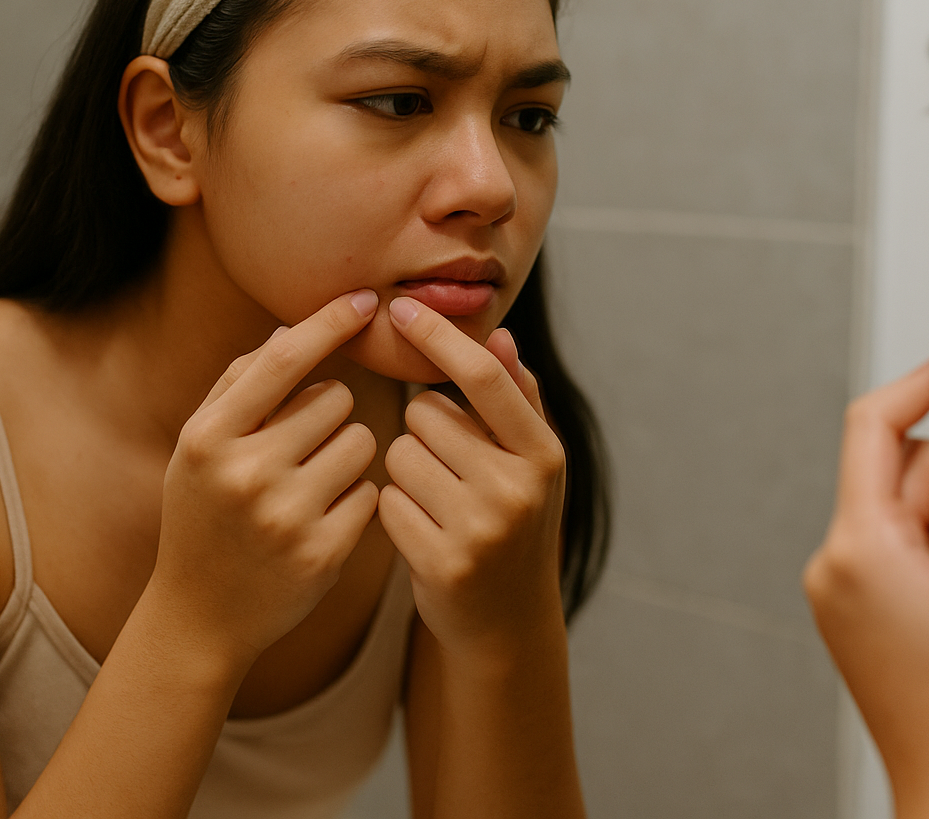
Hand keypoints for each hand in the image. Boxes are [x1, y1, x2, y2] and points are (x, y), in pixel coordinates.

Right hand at [149, 290, 382, 669]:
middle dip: (330, 414)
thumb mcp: (199, 447)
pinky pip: (372, 493)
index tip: (365, 300)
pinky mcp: (324, 553)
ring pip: (363, 443)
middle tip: (301, 447)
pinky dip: (356, 500)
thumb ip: (240, 386)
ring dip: (349, 455)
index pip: (283, 357)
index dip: (329, 322)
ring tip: (312, 482)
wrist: (199, 616)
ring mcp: (287, 516)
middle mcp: (246, 472)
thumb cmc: (204, 513)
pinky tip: (323, 520)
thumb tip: (295, 331)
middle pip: (336, 399)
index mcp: (209, 436)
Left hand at [378, 297, 566, 664]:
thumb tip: (500, 335)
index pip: (483, 377)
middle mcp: (517, 488)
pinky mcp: (441, 563)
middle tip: (448, 468)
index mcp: (542, 453)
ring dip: (406, 469)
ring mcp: (481, 528)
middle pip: (426, 413)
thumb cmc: (513, 522)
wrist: (507, 621)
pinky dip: (394, 509)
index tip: (402, 307)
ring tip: (437, 500)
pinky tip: (422, 530)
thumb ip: (517, 397)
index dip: (439, 337)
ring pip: (399, 453)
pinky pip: (386, 500)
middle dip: (424, 430)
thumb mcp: (532, 463)